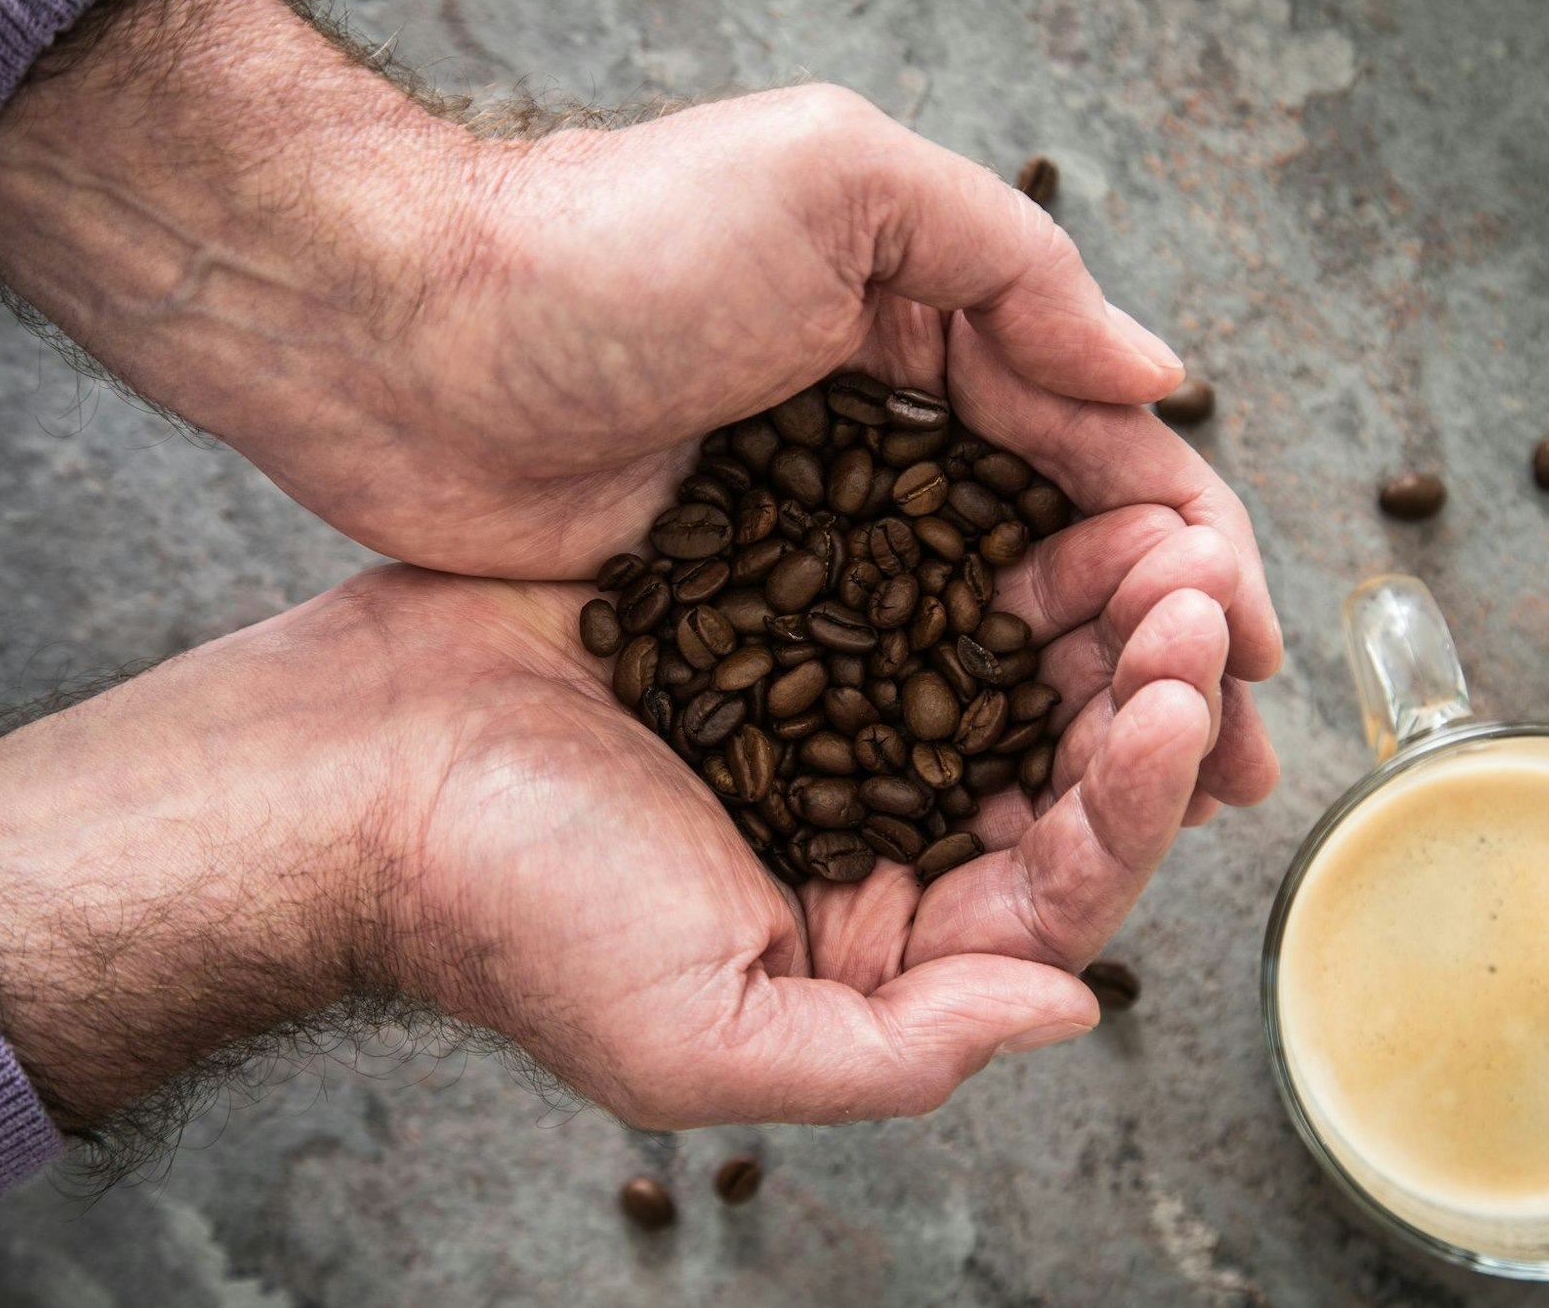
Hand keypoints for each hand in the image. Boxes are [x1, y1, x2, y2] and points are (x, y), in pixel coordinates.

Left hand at [0, 0, 1278, 687]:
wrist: (394, 336)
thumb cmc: (605, 246)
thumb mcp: (831, 186)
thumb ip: (1008, 269)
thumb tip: (1155, 385)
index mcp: (933, 330)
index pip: (1101, 455)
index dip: (1189, 553)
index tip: (1249, 654)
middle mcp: (891, 439)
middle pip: (1062, 564)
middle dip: (1158, 657)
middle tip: (1228, 762)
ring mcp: (819, 538)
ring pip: (984, 637)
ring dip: (1075, 715)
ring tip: (1150, 805)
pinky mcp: (742, 617)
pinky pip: (879, 685)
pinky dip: (953, 736)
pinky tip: (1003, 802)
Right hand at [0, 561, 1249, 1129]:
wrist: (355, 770)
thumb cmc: (510, 912)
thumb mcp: (694, 1039)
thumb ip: (895, 1051)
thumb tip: (1072, 1010)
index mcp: (872, 946)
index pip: (1058, 884)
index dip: (1137, 794)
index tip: (1180, 698)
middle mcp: (870, 832)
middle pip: (1055, 766)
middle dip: (1143, 684)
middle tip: (1193, 588)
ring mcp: (831, 717)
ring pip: (1008, 666)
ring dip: (1090, 606)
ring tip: (1150, 536)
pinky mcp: (783, 616)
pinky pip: (921, 581)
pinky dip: (990, 545)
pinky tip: (1041, 497)